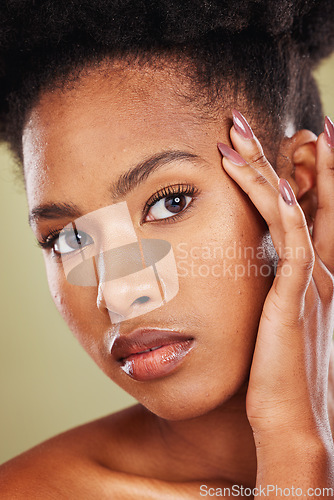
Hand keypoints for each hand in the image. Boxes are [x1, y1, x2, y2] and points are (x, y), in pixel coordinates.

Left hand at [218, 111, 333, 488]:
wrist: (295, 420)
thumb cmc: (284, 378)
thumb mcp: (283, 326)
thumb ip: (279, 297)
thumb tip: (264, 282)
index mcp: (320, 278)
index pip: (319, 212)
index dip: (314, 174)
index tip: (300, 140)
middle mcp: (323, 270)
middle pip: (309, 197)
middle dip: (288, 154)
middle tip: (255, 122)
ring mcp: (314, 278)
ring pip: (293, 204)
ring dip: (265, 165)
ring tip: (237, 132)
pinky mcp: (297, 290)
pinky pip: (287, 231)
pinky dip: (270, 198)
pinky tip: (247, 173)